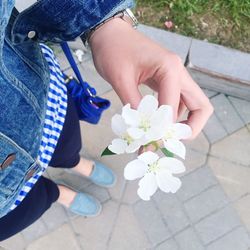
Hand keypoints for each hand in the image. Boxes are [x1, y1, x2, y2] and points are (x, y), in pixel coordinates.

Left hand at [89, 18, 212, 138]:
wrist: (110, 34)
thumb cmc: (113, 51)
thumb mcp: (121, 80)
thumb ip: (135, 107)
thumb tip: (144, 133)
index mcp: (170, 69)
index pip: (174, 108)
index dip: (163, 129)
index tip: (149, 143)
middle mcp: (178, 73)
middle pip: (201, 107)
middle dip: (189, 129)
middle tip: (169, 142)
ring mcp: (175, 78)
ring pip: (190, 107)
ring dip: (179, 125)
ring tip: (159, 138)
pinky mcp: (167, 82)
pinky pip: (176, 103)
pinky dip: (169, 117)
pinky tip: (154, 126)